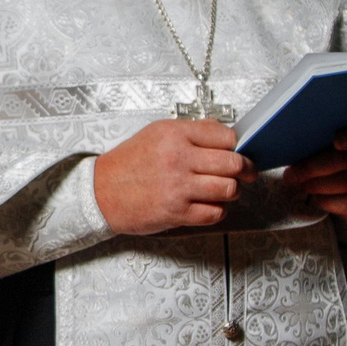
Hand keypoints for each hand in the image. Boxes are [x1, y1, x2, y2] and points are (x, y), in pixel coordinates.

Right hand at [92, 119, 253, 235]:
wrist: (101, 192)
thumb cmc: (129, 163)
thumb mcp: (157, 133)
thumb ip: (192, 132)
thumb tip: (227, 137)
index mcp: (175, 134)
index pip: (226, 137)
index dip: (238, 146)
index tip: (239, 152)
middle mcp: (178, 159)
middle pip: (234, 164)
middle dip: (245, 170)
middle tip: (245, 172)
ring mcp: (178, 187)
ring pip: (229, 189)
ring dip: (232, 191)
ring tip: (224, 189)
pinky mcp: (177, 212)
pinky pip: (215, 213)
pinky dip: (218, 210)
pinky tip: (209, 204)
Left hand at [284, 123, 346, 224]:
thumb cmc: (335, 155)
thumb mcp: (329, 143)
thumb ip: (316, 142)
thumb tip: (289, 149)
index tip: (336, 142)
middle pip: (346, 160)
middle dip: (314, 168)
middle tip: (292, 174)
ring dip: (320, 186)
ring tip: (302, 185)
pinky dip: (331, 202)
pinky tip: (317, 199)